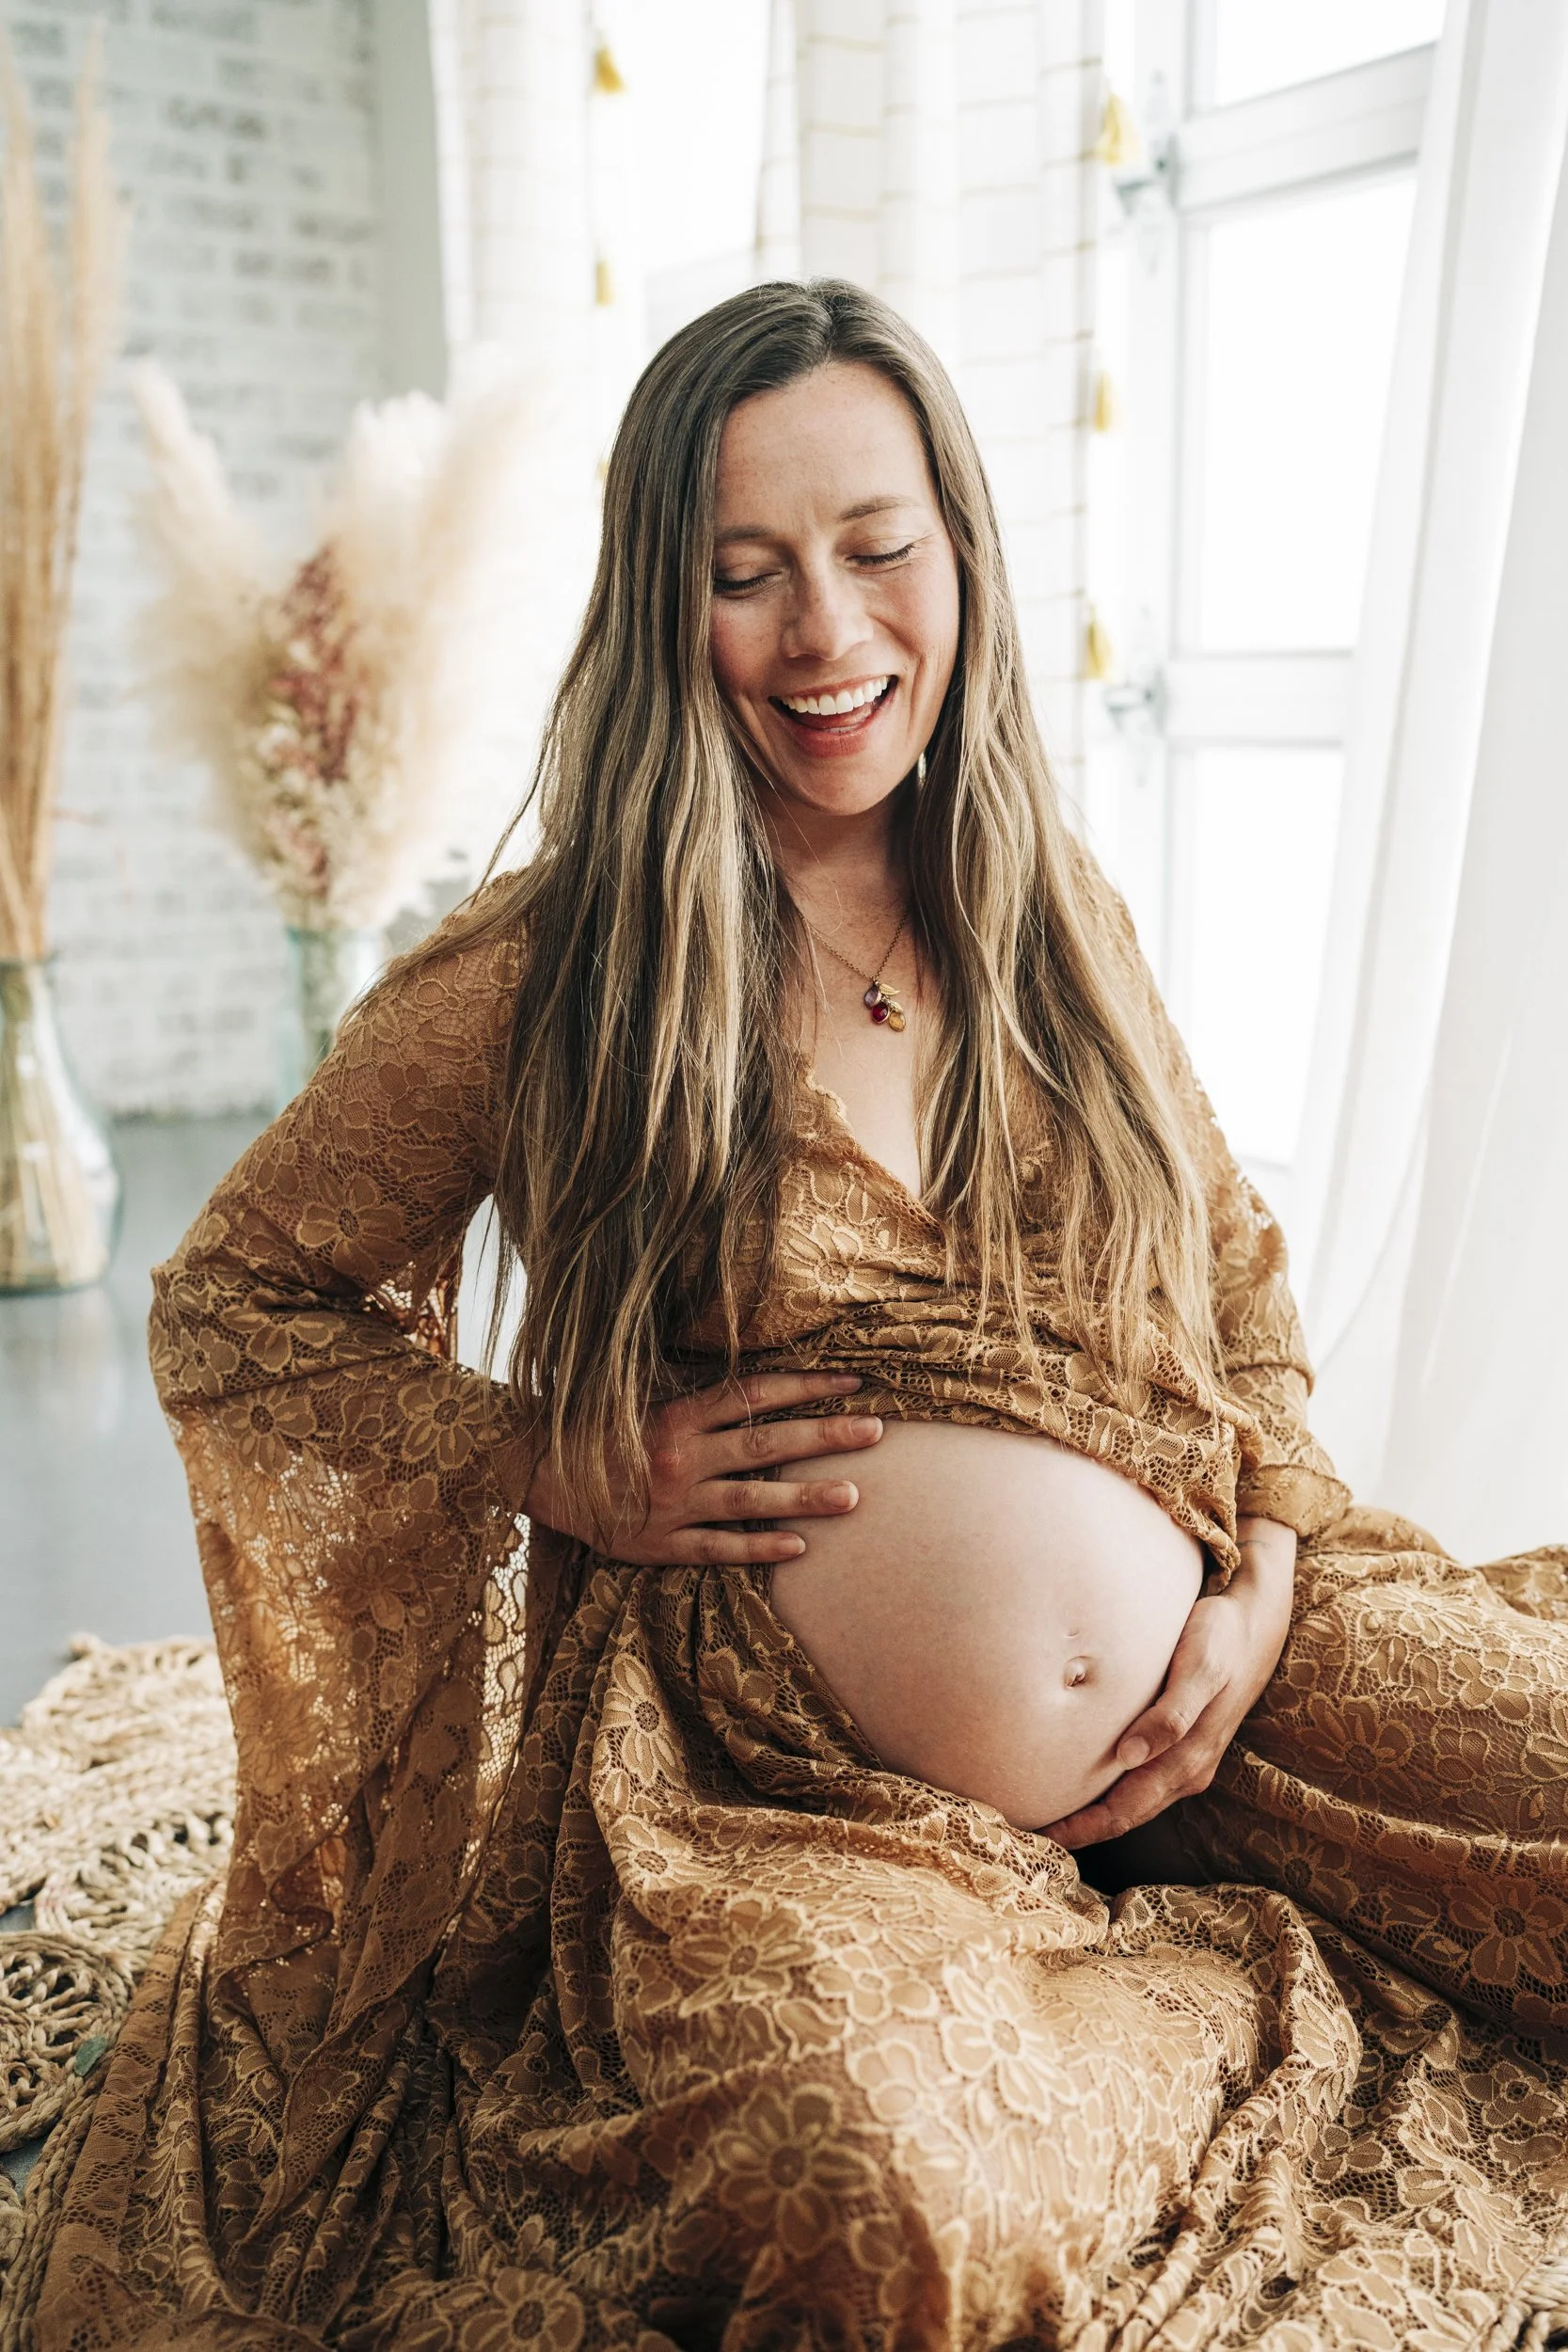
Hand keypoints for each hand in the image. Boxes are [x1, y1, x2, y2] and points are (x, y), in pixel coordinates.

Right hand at [523, 1371, 882, 1565]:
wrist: (532, 1473)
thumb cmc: (595, 1429)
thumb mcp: (640, 1398)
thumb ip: (696, 1395)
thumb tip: (757, 1381)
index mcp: (677, 1414)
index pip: (754, 1395)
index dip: (806, 1387)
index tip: (851, 1382)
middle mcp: (681, 1456)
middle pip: (766, 1443)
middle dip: (825, 1436)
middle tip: (876, 1431)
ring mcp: (673, 1503)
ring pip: (751, 1499)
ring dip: (805, 1496)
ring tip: (854, 1496)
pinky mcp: (659, 1545)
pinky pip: (717, 1548)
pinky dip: (758, 1548)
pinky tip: (798, 1547)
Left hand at [1045, 1516, 1296, 1848]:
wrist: (1254, 1623)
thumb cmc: (1221, 1639)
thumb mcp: (1201, 1669)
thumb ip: (1170, 1715)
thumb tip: (1129, 1756)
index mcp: (1188, 1760)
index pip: (1126, 1810)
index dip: (1085, 1828)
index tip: (1043, 1836)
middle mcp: (1186, 1770)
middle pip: (1125, 1815)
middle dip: (1081, 1830)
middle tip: (1028, 1834)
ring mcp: (1184, 1762)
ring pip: (1131, 1802)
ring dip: (1093, 1815)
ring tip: (1048, 1817)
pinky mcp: (1178, 1746)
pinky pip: (1138, 1782)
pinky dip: (1108, 1792)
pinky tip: (1082, 1784)